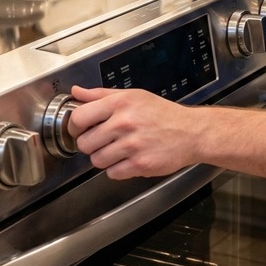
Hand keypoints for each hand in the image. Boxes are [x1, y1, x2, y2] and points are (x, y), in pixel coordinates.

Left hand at [68, 85, 196, 179]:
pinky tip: (128, 159)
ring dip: (104, 159)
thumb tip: (76, 92)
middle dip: (91, 145)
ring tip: (117, 151)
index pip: (79, 118)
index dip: (74, 127)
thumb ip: (101, 95)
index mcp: (120, 103)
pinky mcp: (140, 164)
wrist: (191, 132)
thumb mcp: (132, 96)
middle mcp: (124, 123)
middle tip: (102, 141)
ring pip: (97, 161)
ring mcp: (132, 145)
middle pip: (85, 143)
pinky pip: (112, 173)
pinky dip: (117, 170)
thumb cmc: (162, 114)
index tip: (80, 130)